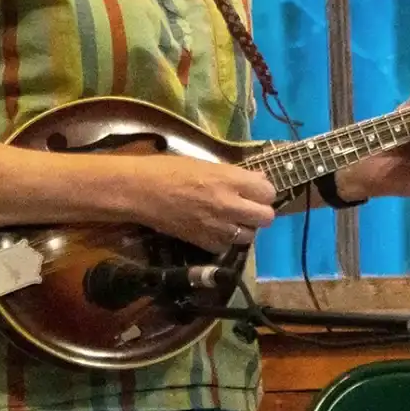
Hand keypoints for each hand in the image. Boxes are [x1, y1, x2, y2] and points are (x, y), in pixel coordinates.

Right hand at [125, 156, 277, 254]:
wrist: (141, 191)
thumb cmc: (169, 170)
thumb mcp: (206, 164)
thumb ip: (234, 174)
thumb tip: (257, 181)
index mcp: (230, 179)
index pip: (268, 191)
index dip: (264, 192)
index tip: (256, 191)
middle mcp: (229, 204)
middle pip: (266, 217)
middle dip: (260, 212)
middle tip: (249, 208)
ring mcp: (217, 226)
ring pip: (250, 235)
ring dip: (245, 228)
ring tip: (232, 221)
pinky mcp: (204, 242)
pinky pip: (227, 247)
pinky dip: (225, 241)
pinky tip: (215, 230)